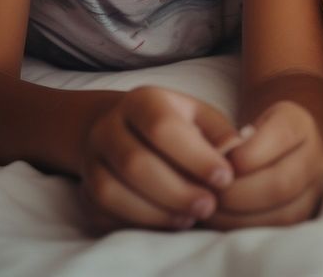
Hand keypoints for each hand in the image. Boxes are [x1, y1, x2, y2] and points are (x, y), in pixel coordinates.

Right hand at [79, 86, 238, 231]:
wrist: (122, 127)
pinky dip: (136, 223)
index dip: (195, 157)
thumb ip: (218, 132)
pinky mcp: (84, 189)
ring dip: (156, 212)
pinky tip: (166, 223)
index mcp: (141, 100)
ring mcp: (91, 159)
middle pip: (135, 164)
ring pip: (112, 193)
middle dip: (177, 191)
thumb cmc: (174, 123)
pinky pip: (102, 213)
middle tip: (209, 206)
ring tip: (190, 218)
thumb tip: (239, 151)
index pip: (162, 128)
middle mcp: (108, 126)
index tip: (225, 178)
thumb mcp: (198, 115)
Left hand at [208, 100, 322, 229]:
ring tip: (211, 211)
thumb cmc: (253, 135)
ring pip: (283, 214)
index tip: (219, 164)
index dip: (248, 154)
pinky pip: (278, 231)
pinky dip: (246, 230)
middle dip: (239, 193)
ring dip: (239, 218)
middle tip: (208, 194)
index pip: (281, 136)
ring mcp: (314, 190)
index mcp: (299, 124)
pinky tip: (223, 222)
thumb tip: (213, 161)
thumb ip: (232, 138)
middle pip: (282, 182)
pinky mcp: (305, 216)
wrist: (281, 149)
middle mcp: (314, 157)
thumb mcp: (245, 123)